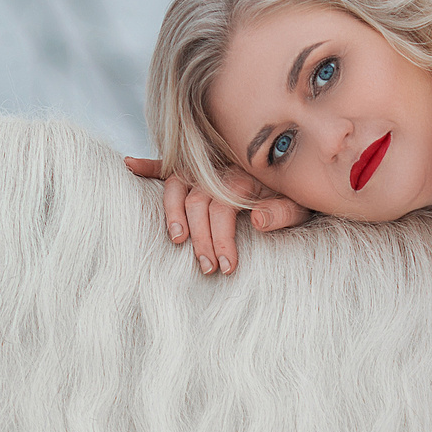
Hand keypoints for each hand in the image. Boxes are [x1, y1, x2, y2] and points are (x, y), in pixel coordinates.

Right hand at [125, 156, 310, 274]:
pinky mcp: (200, 167)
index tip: (226, 267)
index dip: (221, 238)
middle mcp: (221, 168)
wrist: (302, 169)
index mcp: (244, 176)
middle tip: (207, 268)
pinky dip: (150, 164)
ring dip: (173, 212)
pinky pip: (171, 163)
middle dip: (201, 238)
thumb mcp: (301, 204)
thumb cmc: (299, 192)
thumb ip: (283, 212)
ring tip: (176, 239)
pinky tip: (129, 165)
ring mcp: (208, 166)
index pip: (222, 209)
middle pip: (198, 202)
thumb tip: (258, 222)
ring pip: (178, 185)